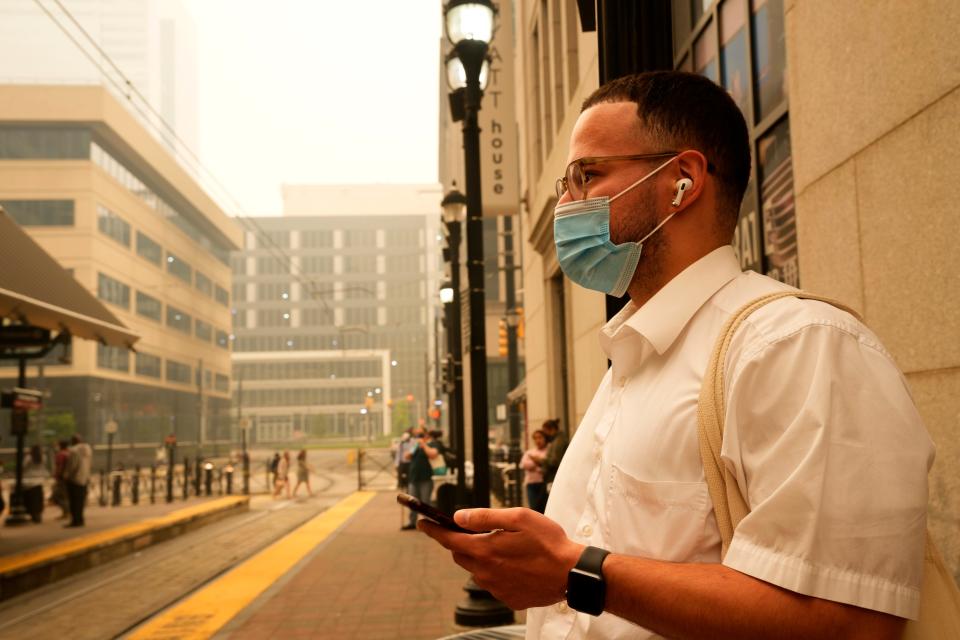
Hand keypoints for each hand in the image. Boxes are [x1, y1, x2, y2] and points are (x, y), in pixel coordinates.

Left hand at [419, 508, 583, 609]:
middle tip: (478, 532)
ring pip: (477, 570)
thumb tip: (459, 517)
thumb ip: (485, 517)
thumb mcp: (518, 518)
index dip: (433, 530)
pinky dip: (498, 572)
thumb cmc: (548, 542)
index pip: (448, 540)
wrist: (572, 573)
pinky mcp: (509, 598)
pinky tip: (518, 565)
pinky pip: (494, 583)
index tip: (422, 522)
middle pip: (461, 556)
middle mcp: (485, 572)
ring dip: (483, 558)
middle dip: (462, 542)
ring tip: (507, 548)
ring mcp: (496, 588)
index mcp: (485, 550)